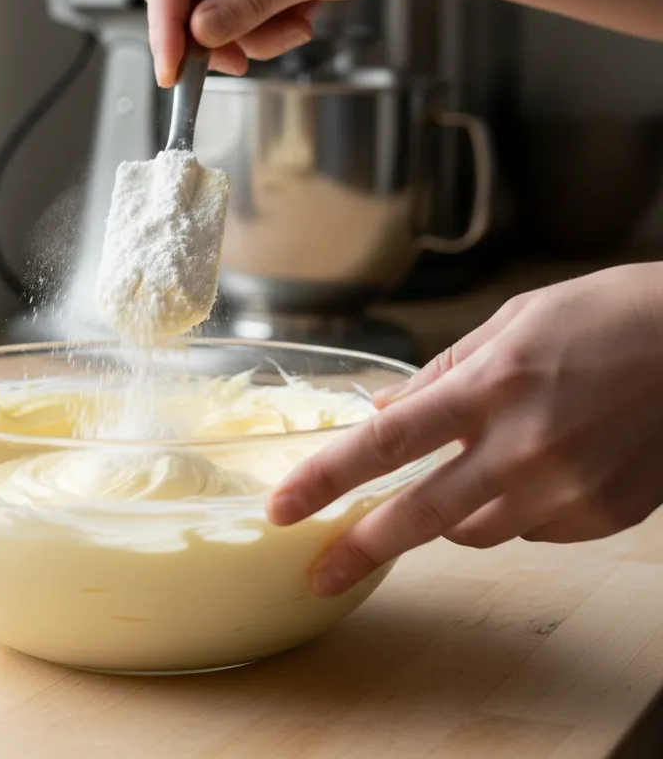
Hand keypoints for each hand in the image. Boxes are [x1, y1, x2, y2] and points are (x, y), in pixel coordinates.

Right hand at [142, 0, 453, 85]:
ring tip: (298, 25)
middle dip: (221, 36)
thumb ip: (251, 1)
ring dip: (253, 34)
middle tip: (252, 59)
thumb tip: (198, 32)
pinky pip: (236, 9)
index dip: (165, 27)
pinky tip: (298, 15)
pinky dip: (264, 26)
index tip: (173, 74)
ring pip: (213, 12)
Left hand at [267, 263, 662, 596]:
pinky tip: (534, 470)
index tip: (284, 507)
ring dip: (447, 516)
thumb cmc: (604, 317)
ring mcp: (567, 489)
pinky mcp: (603, 516)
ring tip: (463, 475)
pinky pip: (531, 531)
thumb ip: (441, 374)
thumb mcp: (510, 324)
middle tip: (321, 571)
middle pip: (420, 514)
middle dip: (361, 549)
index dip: (327, 478)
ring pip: (475, 532)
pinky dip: (513, 510)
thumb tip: (384, 409)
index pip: (386, 442)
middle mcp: (524, 447)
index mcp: (491, 387)